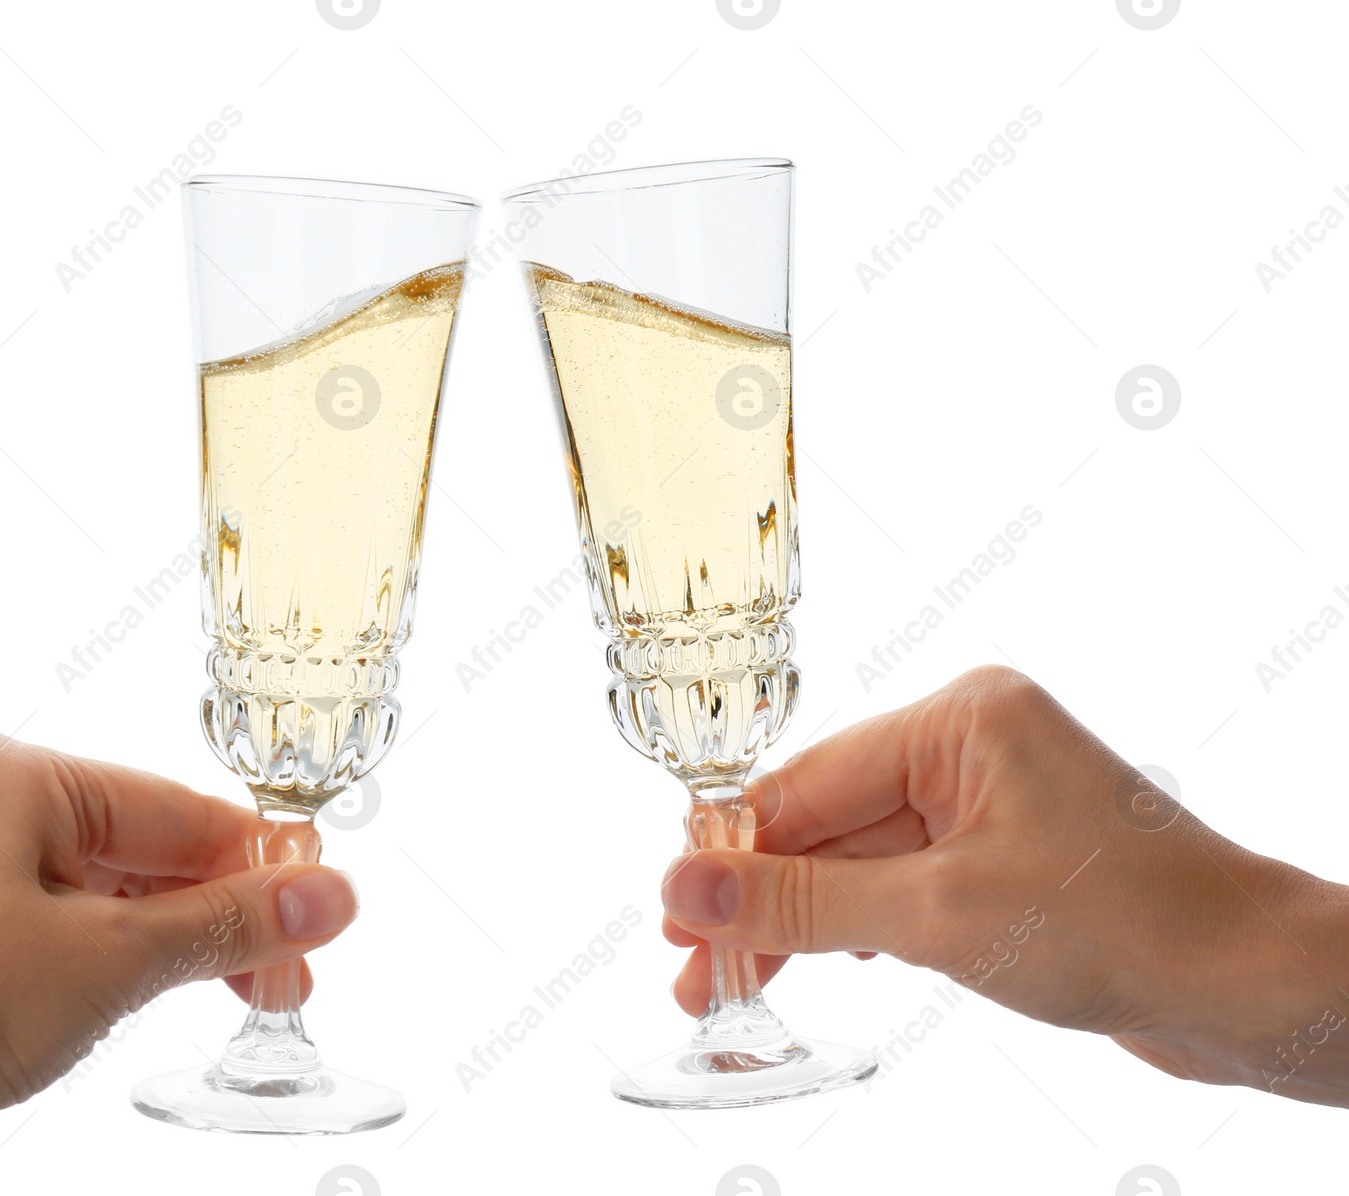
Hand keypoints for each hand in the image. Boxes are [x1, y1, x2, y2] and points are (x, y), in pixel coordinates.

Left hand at [0, 734, 357, 1194]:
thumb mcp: (110, 959)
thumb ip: (228, 924)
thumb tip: (331, 897)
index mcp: (24, 779)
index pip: (184, 812)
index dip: (263, 869)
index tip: (320, 917)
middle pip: (143, 853)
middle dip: (219, 920)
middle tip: (283, 979)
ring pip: (95, 896)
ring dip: (167, 946)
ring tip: (229, 997)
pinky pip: (46, 932)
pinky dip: (104, 965)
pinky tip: (135, 1001)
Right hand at [661, 666, 1348, 1105]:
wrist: (1249, 988)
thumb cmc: (1124, 926)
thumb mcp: (936, 915)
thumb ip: (802, 902)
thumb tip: (687, 893)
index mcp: (960, 719)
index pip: (808, 781)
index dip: (733, 851)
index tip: (672, 910)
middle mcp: (971, 747)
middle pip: (827, 820)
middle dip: (762, 898)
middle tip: (694, 966)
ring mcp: (991, 802)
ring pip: (860, 858)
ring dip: (803, 920)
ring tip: (734, 984)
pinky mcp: (1005, 857)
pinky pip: (903, 881)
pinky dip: (858, 924)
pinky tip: (816, 962)